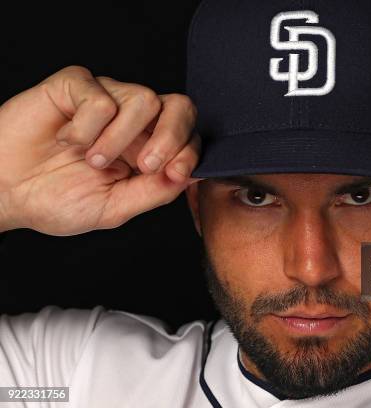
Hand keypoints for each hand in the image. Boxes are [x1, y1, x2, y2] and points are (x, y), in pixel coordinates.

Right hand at [0, 66, 200, 234]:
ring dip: (119, 138)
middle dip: (172, 136)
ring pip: (144, 99)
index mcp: (147, 149)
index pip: (188, 136)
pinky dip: (85, 127)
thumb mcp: (114, 207)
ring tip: (92, 160)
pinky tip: (66, 140)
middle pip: (179, 106)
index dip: (189, 151)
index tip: (174, 173)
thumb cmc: (56, 200)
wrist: (4, 192)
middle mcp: (133, 122)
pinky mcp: (77, 86)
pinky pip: (100, 96)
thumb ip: (154, 192)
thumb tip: (190, 175)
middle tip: (146, 164)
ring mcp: (107, 100)